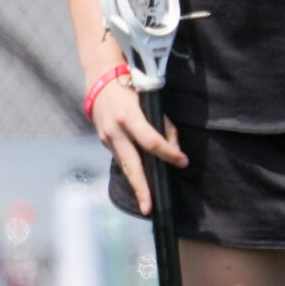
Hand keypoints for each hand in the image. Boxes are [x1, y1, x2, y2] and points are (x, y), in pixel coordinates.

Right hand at [91, 75, 185, 212]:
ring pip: (124, 165)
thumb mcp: (150, 100)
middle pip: (131, 164)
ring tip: (145, 202)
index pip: (151, 141)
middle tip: (149, 207)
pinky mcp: (103, 139)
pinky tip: (139, 180)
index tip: (183, 161)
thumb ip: (163, 125)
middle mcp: (114, 130)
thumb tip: (174, 148)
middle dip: (141, 187)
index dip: (169, 153)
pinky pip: (121, 156)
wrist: (100, 78)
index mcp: (129, 117)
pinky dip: (131, 167)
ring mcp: (106, 137)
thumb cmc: (131, 87)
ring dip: (136, 184)